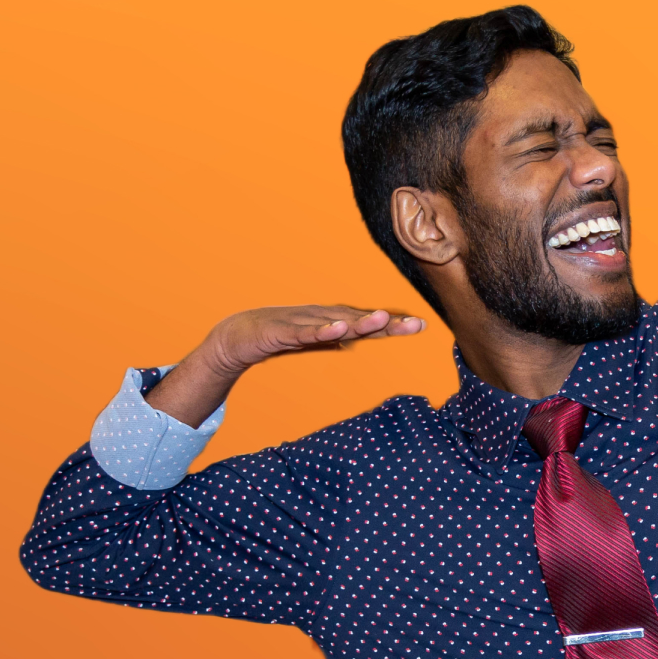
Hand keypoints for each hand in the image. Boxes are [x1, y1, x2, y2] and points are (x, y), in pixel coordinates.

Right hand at [147, 305, 423, 427]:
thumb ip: (340, 339)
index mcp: (331, 321)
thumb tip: (365, 337)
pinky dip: (321, 330)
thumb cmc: (281, 335)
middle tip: (413, 325)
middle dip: (386, 323)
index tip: (421, 326)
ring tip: (381, 319)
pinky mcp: (281, 331)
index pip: (367, 323)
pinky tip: (338, 330)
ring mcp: (302, 323)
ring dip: (359, 322)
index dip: (392, 324)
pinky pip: (303, 333)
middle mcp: (321, 317)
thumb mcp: (316, 341)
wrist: (237, 335)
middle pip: (358, 320)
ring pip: (334, 322)